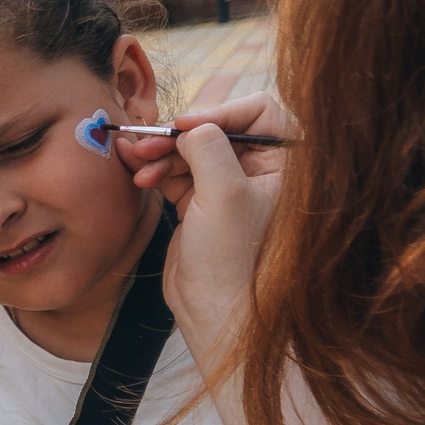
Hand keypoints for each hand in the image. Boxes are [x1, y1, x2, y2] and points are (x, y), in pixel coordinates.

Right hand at [113, 103, 284, 356]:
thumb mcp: (224, 193)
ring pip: (193, 150)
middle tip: (147, 143)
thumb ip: (209, 147)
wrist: (217, 312)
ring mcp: (231, 188)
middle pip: (218, 129)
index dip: (218, 114)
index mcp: (287, 165)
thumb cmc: (234, 259)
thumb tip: (190, 125)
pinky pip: (178, 173)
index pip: (258, 113)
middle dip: (179, 135)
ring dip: (161, 153)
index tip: (183, 127)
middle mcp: (263, 172)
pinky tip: (139, 176)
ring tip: (136, 164)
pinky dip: (157, 170)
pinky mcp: (203, 205)